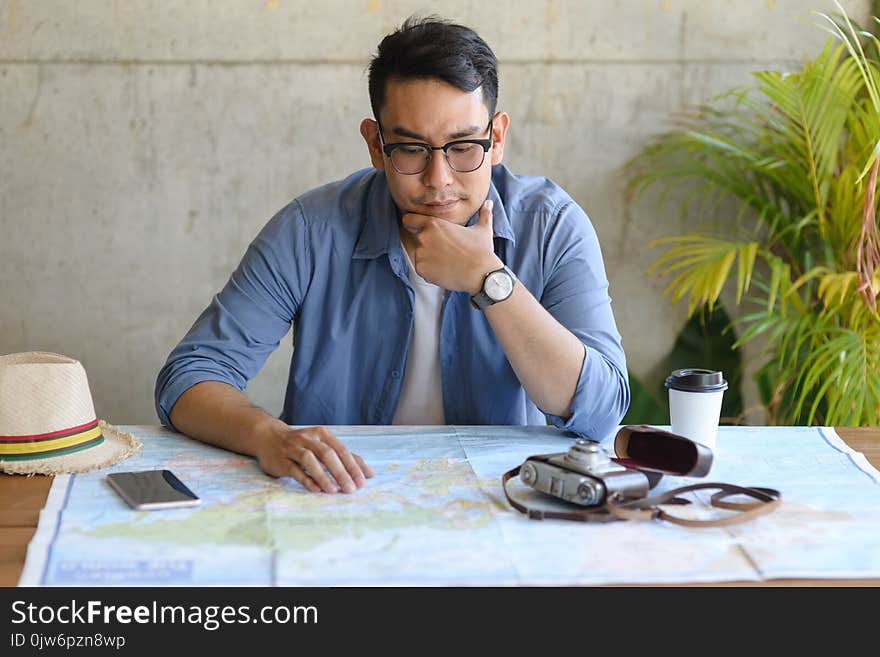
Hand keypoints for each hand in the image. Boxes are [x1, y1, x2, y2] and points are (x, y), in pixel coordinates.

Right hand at [254, 425, 373, 493]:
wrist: (268, 437)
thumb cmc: (302, 444)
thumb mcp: (323, 445)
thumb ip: (344, 457)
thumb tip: (368, 473)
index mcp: (322, 435)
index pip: (341, 450)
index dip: (353, 466)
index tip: (363, 481)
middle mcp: (308, 439)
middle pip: (328, 454)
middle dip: (341, 472)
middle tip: (351, 488)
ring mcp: (293, 449)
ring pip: (310, 460)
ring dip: (324, 476)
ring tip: (334, 490)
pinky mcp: (281, 460)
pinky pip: (295, 470)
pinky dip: (306, 479)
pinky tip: (316, 489)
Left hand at [401, 199, 501, 292]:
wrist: (481, 275)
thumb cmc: (481, 251)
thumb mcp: (483, 229)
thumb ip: (483, 214)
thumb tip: (489, 203)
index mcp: (434, 224)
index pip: (409, 219)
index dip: (412, 223)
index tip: (417, 228)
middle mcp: (424, 237)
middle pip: (417, 238)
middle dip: (427, 243)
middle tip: (444, 250)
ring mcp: (421, 254)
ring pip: (420, 255)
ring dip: (429, 258)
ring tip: (448, 262)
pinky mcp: (421, 270)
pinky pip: (422, 269)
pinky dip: (430, 271)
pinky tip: (445, 271)